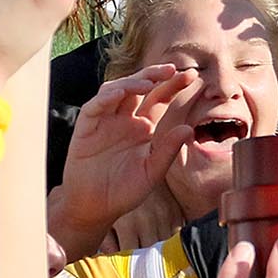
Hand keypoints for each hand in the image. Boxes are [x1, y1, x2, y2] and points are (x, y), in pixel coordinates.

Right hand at [47, 65, 198, 254]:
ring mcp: (104, 122)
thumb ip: (168, 151)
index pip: (159, 99)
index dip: (173, 85)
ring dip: (131, 82)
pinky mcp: (85, 130)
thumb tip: (189, 129)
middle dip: (155, 75)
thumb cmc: (124, 191)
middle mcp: (124, 120)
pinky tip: (119, 93)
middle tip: (172, 69)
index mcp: (143, 127)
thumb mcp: (152, 172)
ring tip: (148, 82)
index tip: (192, 75)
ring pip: (116, 91)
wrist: (95, 208)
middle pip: (139, 87)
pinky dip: (105, 98)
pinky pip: (93, 108)